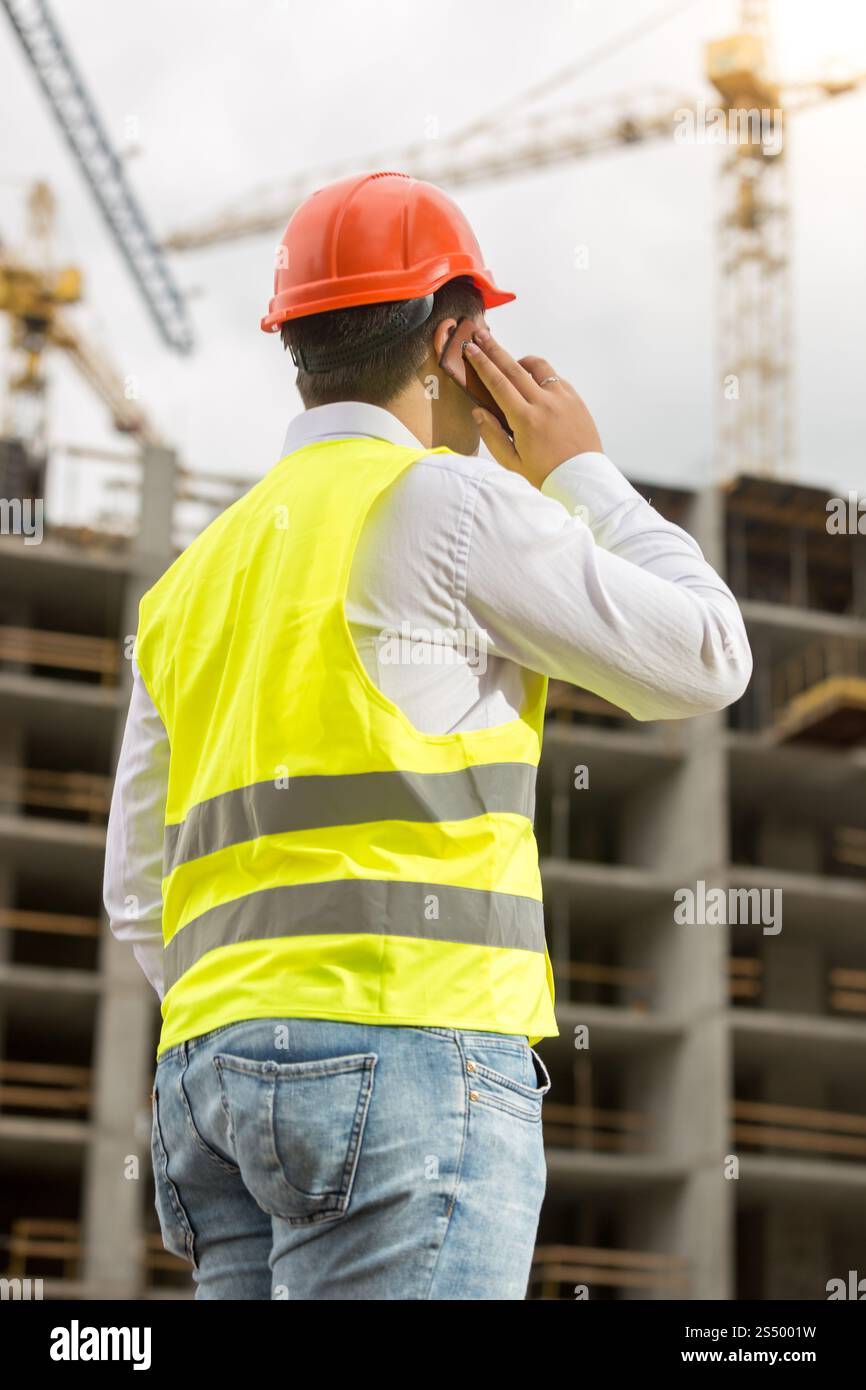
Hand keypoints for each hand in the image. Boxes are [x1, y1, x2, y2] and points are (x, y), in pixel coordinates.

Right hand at [464, 328, 601, 487]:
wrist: (581, 480)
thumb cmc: (545, 475)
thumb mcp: (512, 462)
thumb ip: (492, 435)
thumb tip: (479, 411)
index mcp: (525, 420)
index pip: (498, 383)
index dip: (482, 364)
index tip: (471, 349)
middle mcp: (544, 404)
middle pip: (514, 367)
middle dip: (495, 350)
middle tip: (481, 335)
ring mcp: (563, 399)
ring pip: (538, 367)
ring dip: (521, 362)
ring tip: (511, 364)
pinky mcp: (576, 401)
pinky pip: (556, 379)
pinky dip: (542, 377)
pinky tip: (535, 385)